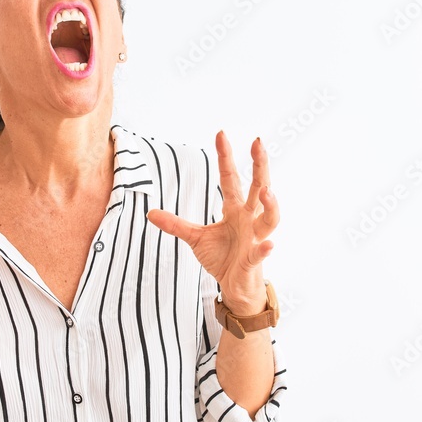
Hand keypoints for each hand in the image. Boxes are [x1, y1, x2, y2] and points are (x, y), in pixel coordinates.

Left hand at [146, 130, 278, 313]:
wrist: (235, 287)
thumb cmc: (222, 258)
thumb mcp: (195, 238)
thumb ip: (176, 224)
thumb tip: (150, 212)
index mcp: (235, 210)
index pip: (231, 178)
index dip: (226, 157)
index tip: (221, 134)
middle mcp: (249, 219)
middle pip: (258, 187)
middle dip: (260, 166)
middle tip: (258, 143)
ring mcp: (255, 238)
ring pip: (269, 219)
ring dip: (270, 205)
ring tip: (266, 192)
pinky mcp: (254, 259)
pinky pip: (261, 252)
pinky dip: (265, 249)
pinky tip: (269, 245)